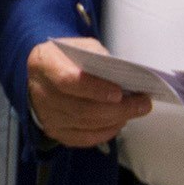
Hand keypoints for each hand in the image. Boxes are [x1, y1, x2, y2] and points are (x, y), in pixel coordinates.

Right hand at [25, 37, 150, 149]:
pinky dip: (106, 132)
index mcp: (45, 64)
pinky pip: (84, 138)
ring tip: (134, 111)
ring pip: (86, 125)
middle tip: (142, 104)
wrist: (44, 76)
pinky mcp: (55, 131)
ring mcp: (46, 116)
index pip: (68, 81)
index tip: (119, 92)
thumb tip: (124, 75)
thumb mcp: (80, 46)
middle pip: (81, 108)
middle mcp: (41, 93)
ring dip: (115, 120)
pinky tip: (119, 122)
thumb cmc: (67, 59)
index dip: (95, 89)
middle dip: (117, 109)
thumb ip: (98, 57)